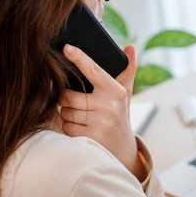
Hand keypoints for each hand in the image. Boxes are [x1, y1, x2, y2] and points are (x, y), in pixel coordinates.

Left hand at [58, 43, 145, 178]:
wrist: (124, 149)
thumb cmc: (120, 114)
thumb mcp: (125, 93)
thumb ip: (127, 70)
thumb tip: (130, 47)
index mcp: (115, 90)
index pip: (93, 70)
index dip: (79, 58)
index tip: (67, 48)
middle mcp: (109, 105)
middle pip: (69, 96)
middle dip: (66, 99)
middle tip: (74, 102)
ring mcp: (101, 122)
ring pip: (66, 112)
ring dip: (67, 114)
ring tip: (81, 117)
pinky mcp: (92, 137)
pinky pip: (67, 127)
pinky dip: (69, 127)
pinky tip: (81, 128)